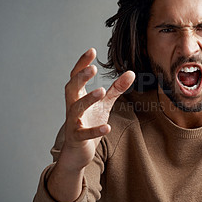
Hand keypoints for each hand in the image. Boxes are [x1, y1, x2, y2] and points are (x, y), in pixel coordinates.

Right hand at [61, 48, 134, 170]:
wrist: (79, 151)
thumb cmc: (89, 122)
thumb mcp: (104, 104)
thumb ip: (116, 89)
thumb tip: (131, 72)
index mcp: (77, 96)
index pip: (76, 76)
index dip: (82, 63)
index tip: (91, 50)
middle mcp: (72, 107)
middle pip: (71, 89)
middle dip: (80, 78)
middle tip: (92, 68)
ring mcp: (73, 122)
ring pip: (76, 109)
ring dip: (88, 99)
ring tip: (101, 91)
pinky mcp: (77, 138)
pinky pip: (84, 133)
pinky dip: (95, 130)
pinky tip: (107, 127)